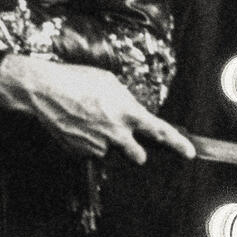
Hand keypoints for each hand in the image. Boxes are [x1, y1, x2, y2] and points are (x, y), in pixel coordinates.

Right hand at [0, 55, 195, 164]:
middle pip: (137, 155)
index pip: (161, 132)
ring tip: (89, 123)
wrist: (47, 92)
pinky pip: (90, 151)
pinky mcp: (80, 153)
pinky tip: (76, 125)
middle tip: (124, 139)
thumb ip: (125, 102)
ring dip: (105, 142)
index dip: (178, 144)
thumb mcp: (110, 83)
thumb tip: (130, 113)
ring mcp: (97, 146)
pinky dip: (86, 142)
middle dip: (135, 150)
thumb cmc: (79, 81)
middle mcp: (116, 134)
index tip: (189, 153)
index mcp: (129, 113)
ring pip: (109, 150)